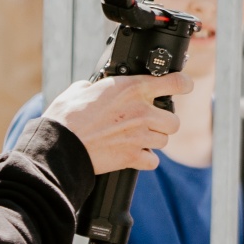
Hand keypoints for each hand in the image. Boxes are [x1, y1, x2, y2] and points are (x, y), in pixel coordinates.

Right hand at [43, 73, 190, 172]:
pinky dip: (145, 160)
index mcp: (132, 88)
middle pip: (173, 120)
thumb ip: (97, 86)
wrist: (59, 146)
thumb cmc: (66, 117)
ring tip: (135, 139)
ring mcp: (139, 135)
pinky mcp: (132, 156)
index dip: (183, 84)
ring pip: (164, 140)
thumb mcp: (81, 89)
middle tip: (149, 124)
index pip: (175, 82)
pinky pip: (153, 161)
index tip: (185, 86)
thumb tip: (95, 87)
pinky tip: (133, 155)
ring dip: (153, 141)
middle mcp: (141, 111)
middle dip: (163, 123)